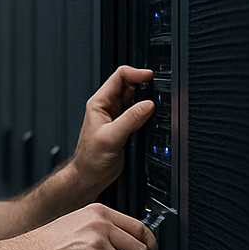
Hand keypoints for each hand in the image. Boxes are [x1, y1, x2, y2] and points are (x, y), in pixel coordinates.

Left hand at [69, 65, 155, 195]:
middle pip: (130, 84)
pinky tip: (154, 117)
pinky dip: (148, 111)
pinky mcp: (125, 126)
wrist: (90, 176)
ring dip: (147, 98)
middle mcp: (108, 107)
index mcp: (99, 103)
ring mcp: (117, 116)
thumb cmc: (90, 159)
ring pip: (136, 98)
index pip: (119, 76)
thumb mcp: (111, 137)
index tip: (151, 77)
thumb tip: (148, 105)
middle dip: (145, 85)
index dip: (136, 73)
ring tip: (158, 103)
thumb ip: (130, 120)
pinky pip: (140, 112)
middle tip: (158, 91)